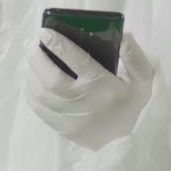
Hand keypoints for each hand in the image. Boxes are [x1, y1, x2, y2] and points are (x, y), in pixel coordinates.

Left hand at [24, 29, 154, 150]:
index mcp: (103, 87)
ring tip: (29, 57)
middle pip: (51, 78)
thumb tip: (124, 37)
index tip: (45, 32)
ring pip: (41, 94)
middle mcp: (84, 103)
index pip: (77, 60)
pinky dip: (30, 91)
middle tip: (31, 43)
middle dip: (37, 57)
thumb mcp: (142, 80)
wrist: (124, 139)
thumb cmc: (129, 102)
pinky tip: (31, 78)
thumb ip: (135, 57)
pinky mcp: (61, 129)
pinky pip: (38, 108)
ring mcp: (70, 119)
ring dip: (31, 72)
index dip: (58, 44)